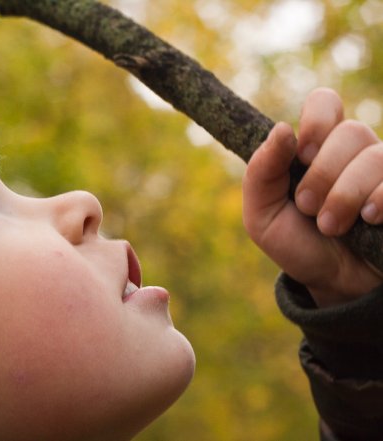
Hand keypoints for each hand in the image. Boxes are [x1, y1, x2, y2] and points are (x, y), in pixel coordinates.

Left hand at [243, 88, 382, 306]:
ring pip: (376, 156)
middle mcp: (355, 152)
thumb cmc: (296, 244)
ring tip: (332, 226)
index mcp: (318, 148)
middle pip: (351, 132)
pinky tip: (369, 221)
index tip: (303, 156)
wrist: (333, 284)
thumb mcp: (262, 215)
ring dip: (346, 195)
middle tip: (308, 208)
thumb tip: (282, 129)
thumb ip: (260, 173)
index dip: (318, 121)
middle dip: (323, 175)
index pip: (326, 103)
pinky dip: (379, 200)